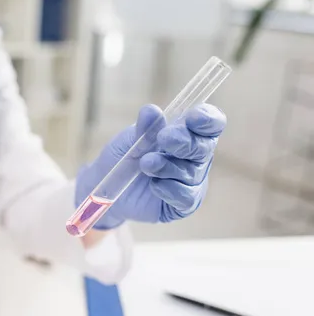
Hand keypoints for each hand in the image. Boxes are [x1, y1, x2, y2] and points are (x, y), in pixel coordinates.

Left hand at [76, 103, 226, 229]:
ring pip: (192, 173)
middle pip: (204, 148)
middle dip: (185, 142)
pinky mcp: (183, 204)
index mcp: (186, 133)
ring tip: (146, 163)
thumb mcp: (128, 140)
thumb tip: (151, 111)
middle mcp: (194, 157)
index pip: (209, 124)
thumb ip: (143, 128)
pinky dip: (170, 190)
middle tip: (163, 138)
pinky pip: (186, 197)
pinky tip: (154, 185)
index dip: (207, 119)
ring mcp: (190, 181)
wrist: (106, 188)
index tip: (193, 118)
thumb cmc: (122, 157)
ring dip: (168, 166)